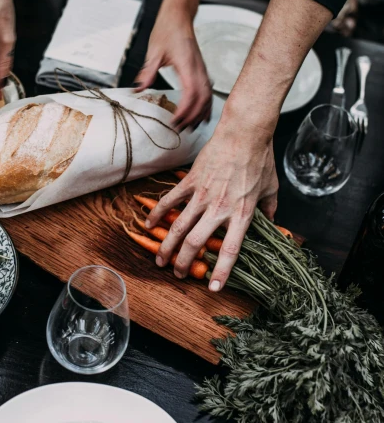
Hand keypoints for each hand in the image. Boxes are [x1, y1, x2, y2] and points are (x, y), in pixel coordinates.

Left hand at [135, 0, 211, 129]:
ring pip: (208, 97)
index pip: (191, 93)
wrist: (178, 17)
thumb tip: (138, 90)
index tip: (174, 121)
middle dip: (192, 117)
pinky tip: (201, 116)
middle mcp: (198, 69)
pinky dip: (206, 106)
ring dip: (200, 114)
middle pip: (202, 99)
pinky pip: (208, 91)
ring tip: (190, 128)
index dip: (184, 110)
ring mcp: (202, 70)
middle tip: (180, 130)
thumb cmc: (166, 31)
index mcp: (187, 65)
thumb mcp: (154, 51)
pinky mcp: (201, 71)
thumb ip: (148, 71)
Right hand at [145, 117, 277, 289]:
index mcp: (242, 214)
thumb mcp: (271, 189)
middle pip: (195, 243)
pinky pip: (170, 201)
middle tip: (178, 274)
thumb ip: (270, 211)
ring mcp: (202, 195)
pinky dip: (157, 214)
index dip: (220, 272)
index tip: (212, 288)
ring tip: (160, 260)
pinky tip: (149, 225)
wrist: (244, 134)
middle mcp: (220, 209)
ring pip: (178, 227)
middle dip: (184, 264)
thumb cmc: (260, 160)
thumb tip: (274, 225)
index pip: (230, 250)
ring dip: (166, 246)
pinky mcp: (190, 181)